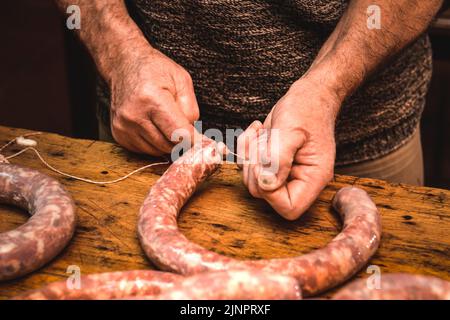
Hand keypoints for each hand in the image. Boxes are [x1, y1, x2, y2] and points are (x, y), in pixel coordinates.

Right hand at [108, 43, 199, 154]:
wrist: (123, 65)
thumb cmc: (155, 70)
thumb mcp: (182, 81)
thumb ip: (191, 110)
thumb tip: (194, 137)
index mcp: (152, 99)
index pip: (178, 134)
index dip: (192, 139)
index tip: (199, 138)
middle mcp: (134, 115)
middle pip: (169, 145)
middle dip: (180, 140)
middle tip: (183, 127)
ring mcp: (124, 126)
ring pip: (157, 151)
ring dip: (167, 142)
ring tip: (166, 122)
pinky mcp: (118, 134)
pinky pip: (145, 150)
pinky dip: (154, 142)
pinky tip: (153, 125)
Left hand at [237, 77, 340, 219]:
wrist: (310, 95)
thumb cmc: (307, 109)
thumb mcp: (291, 130)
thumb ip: (278, 159)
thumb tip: (265, 184)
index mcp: (313, 177)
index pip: (289, 207)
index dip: (270, 193)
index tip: (265, 166)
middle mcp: (299, 179)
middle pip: (264, 195)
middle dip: (255, 168)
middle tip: (263, 144)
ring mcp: (283, 172)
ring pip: (252, 180)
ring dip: (249, 156)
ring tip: (263, 135)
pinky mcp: (270, 162)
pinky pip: (247, 165)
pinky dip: (245, 148)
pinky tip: (257, 131)